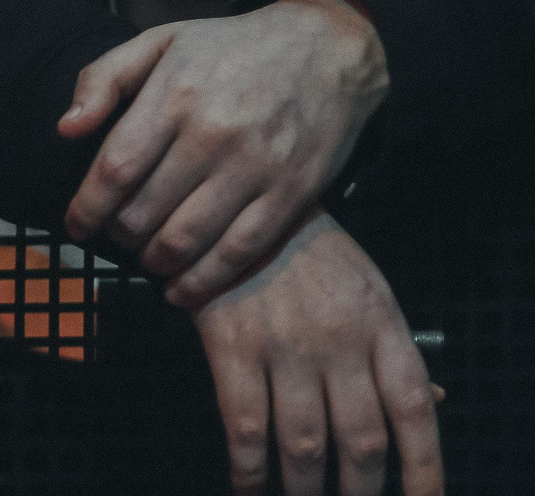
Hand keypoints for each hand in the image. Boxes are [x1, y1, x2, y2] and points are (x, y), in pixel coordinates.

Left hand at [60, 0, 386, 307]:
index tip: (75, 226)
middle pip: (146, 210)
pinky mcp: (293, 193)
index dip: (87, 206)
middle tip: (115, 237)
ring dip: (155, 261)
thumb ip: (103, 79)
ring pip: (188, 238)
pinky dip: (204, 280)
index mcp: (174, 93)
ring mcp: (257, 166)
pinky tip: (182, 288)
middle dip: (119, 234)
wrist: (326, 48)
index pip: (116, 167)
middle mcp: (213, 133)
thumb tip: (66, 128)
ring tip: (146, 259)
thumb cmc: (230, 47)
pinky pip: (240, 251)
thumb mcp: (159, 41)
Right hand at [192, 213, 441, 495]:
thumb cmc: (309, 252)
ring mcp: (285, 345)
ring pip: (305, 443)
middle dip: (360, 490)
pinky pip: (245, 425)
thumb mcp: (369, 289)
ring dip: (304, 488)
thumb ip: (396, 348)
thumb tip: (436, 402)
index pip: (415, 411)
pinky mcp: (232, 345)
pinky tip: (249, 485)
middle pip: (362, 439)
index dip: (425, 470)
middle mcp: (340, 341)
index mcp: (382, 325)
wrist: (233, 202)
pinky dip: (249, 468)